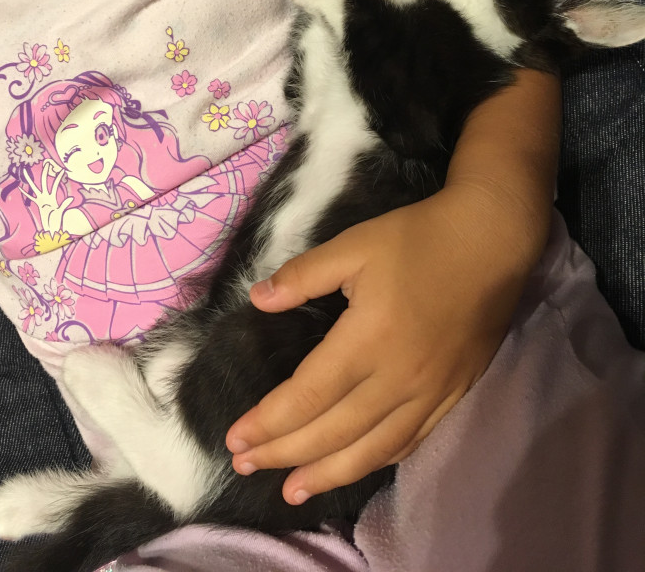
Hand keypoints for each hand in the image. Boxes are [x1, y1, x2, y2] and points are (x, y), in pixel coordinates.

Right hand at [20, 160, 72, 233]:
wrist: (51, 228)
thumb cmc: (56, 220)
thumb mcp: (61, 211)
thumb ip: (64, 204)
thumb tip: (70, 198)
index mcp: (53, 197)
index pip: (55, 184)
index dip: (58, 177)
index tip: (61, 169)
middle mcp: (46, 196)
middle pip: (44, 181)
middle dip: (45, 172)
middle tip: (46, 163)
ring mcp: (41, 199)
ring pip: (35, 187)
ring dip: (30, 180)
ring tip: (25, 172)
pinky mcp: (37, 204)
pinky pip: (31, 198)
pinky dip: (26, 193)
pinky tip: (20, 188)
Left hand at [225, 183, 540, 504]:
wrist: (492, 240)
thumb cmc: (418, 238)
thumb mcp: (354, 244)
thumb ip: (304, 275)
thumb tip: (257, 299)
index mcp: (367, 340)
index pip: (307, 396)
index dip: (268, 422)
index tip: (235, 439)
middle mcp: (398, 378)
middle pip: (332, 432)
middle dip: (284, 454)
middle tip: (245, 466)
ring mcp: (430, 392)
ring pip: (371, 449)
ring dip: (327, 474)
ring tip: (292, 491)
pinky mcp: (453, 394)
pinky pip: (409, 441)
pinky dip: (376, 460)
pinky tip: (355, 467)